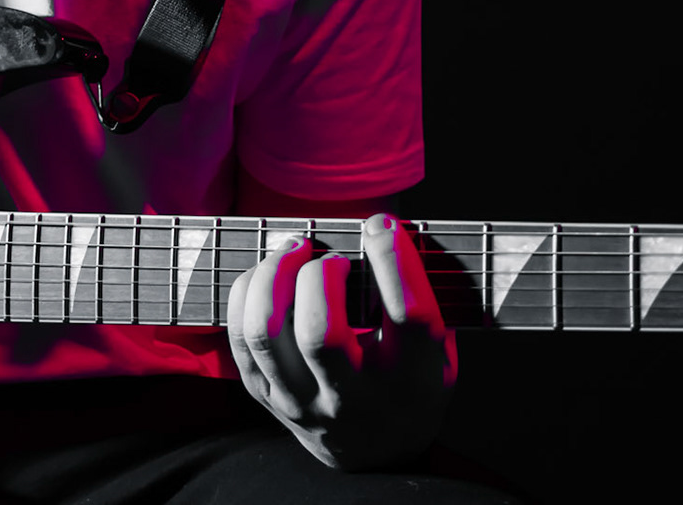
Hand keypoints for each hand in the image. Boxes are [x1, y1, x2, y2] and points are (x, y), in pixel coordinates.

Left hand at [227, 213, 457, 470]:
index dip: (392, 259)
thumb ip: (423, 300)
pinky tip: (267, 276)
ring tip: (293, 251)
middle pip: (321, 331)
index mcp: (413, 380)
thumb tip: (386, 230)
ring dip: (274, 277)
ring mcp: (304, 402)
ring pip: (269, 334)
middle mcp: (355, 398)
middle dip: (319, 276)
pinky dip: (247, 295)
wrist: (376, 455)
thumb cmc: (410, 385)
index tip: (380, 226)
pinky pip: (242, 341)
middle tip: (329, 256)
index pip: (407, 315)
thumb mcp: (440, 354)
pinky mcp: (268, 398)